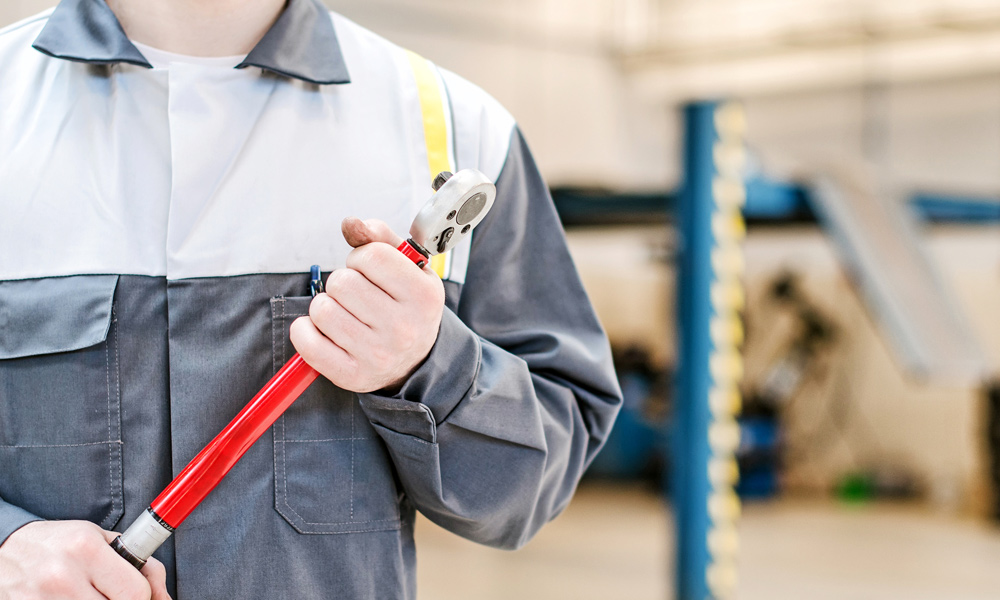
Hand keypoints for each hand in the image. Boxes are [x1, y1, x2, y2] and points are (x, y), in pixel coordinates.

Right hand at [0, 520, 169, 599]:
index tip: (141, 595)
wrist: (3, 550)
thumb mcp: (98, 539)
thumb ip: (137, 562)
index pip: (135, 592)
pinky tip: (71, 599)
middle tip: (112, 594)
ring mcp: (43, 599)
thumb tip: (163, 596)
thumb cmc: (57, 543)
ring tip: (89, 593)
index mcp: (86, 549)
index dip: (145, 598)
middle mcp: (63, 576)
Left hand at [290, 217, 444, 393]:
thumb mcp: (407, 268)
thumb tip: (350, 223)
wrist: (414, 360)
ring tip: (344, 314)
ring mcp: (378, 355)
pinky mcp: (352, 376)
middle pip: (342, 282)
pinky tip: (321, 331)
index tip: (368, 270)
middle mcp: (404, 328)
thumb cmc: (404, 305)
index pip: (370, 255)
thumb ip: (380, 238)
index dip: (361, 257)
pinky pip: (307, 342)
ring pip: (322, 309)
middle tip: (356, 296)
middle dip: (342, 282)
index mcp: (423, 296)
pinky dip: (305, 331)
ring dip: (325, 306)